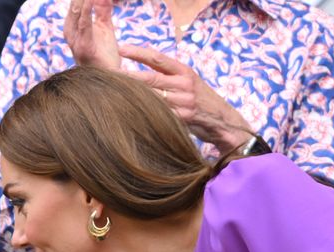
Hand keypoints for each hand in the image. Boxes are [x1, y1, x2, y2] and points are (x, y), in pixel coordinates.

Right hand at [63, 0, 119, 69]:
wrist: (110, 77)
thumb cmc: (106, 56)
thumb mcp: (105, 28)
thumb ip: (103, 10)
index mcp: (75, 29)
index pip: (75, 7)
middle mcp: (72, 35)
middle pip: (73, 9)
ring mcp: (76, 42)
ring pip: (75, 16)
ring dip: (80, 1)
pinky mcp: (84, 48)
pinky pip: (84, 26)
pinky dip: (86, 12)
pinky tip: (90, 0)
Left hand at [118, 44, 253, 154]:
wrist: (224, 121)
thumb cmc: (201, 100)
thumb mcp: (188, 81)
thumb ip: (168, 75)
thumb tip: (142, 67)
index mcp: (184, 71)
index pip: (157, 58)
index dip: (138, 52)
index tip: (121, 49)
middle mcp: (184, 84)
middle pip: (150, 78)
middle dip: (128, 76)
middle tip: (109, 74)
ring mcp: (184, 102)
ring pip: (153, 97)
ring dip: (134, 96)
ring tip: (114, 94)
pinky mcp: (184, 118)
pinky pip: (161, 115)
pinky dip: (146, 114)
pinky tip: (131, 114)